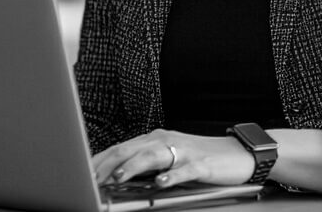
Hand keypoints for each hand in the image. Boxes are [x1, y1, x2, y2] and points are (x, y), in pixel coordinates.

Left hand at [92, 129, 254, 187]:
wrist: (239, 154)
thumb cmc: (201, 159)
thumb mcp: (169, 159)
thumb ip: (145, 165)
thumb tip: (116, 178)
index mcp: (155, 139)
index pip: (120, 148)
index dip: (99, 160)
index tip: (82, 172)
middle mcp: (165, 140)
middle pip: (130, 149)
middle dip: (108, 164)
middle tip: (92, 178)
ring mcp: (184, 151)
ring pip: (152, 155)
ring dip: (133, 166)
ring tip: (119, 177)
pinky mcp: (202, 164)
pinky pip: (184, 170)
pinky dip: (170, 176)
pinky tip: (159, 183)